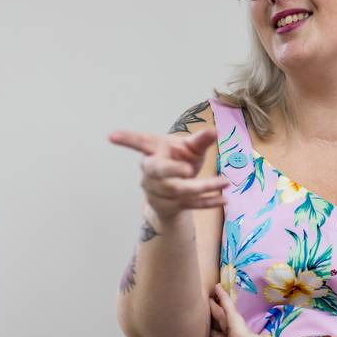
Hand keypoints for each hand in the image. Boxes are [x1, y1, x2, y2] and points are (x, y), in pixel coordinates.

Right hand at [108, 128, 230, 220]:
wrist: (173, 189)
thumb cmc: (179, 159)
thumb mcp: (189, 148)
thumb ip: (200, 140)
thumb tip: (213, 131)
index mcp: (154, 151)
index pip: (140, 143)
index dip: (127, 139)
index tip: (111, 136)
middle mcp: (151, 171)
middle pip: (157, 171)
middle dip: (171, 170)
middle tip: (188, 170)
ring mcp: (158, 190)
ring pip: (179, 190)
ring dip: (203, 187)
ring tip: (225, 182)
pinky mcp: (170, 205)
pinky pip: (190, 205)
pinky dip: (208, 202)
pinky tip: (224, 200)